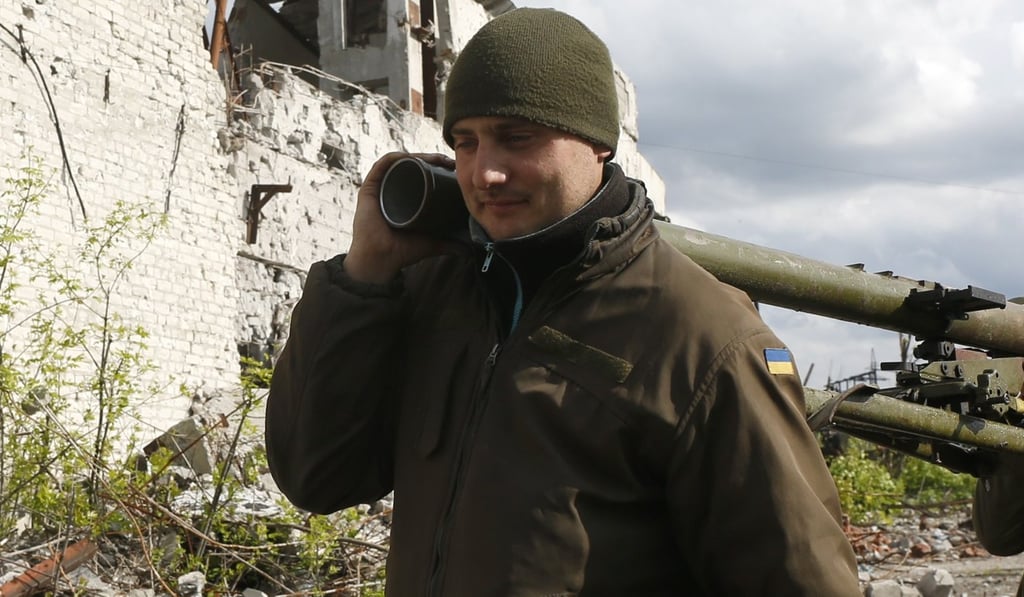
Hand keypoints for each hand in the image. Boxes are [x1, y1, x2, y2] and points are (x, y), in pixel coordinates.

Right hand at [345, 152, 457, 283]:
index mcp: (403, 197)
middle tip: (450, 162)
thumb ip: (450, 246)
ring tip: (438, 160)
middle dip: (432, 159)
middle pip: (412, 165)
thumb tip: (470, 250)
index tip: (455, 168)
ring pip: (401, 162)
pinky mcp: (369, 188)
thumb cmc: (401, 252)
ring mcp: (380, 187)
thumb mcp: (431, 243)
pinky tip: (414, 157)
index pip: (420, 174)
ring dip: (420, 156)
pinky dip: (398, 157)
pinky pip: (383, 165)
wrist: (380, 261)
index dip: (437, 167)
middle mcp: (391, 189)